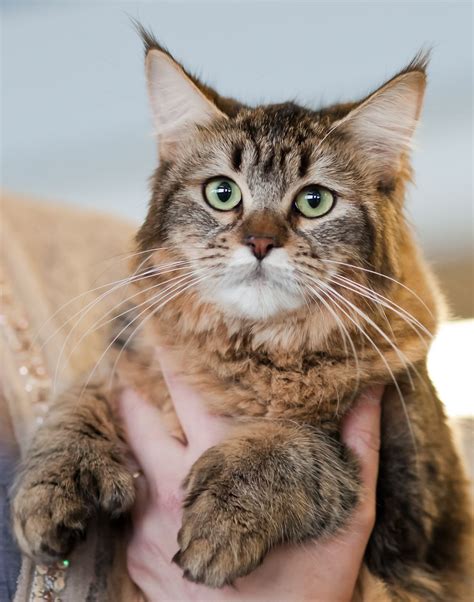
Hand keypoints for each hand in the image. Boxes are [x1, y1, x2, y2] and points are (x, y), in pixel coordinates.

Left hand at [119, 352, 382, 600]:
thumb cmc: (311, 579)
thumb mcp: (348, 512)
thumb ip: (357, 447)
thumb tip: (366, 389)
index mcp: (225, 464)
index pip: (188, 392)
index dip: (173, 357)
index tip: (162, 326)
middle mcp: (176, 487)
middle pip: (137, 415)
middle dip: (135, 383)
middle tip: (135, 352)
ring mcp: (149, 521)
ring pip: (125, 451)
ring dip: (129, 423)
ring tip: (134, 398)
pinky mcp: (137, 550)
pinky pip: (126, 496)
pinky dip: (133, 471)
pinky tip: (146, 465)